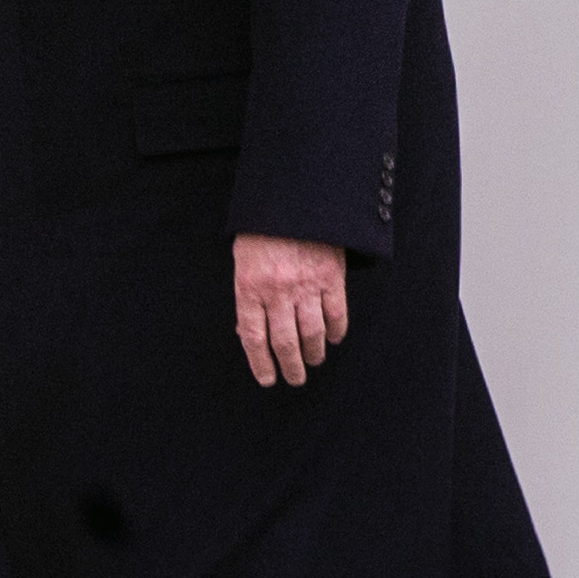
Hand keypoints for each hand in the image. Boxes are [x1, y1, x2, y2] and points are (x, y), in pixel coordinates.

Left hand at [233, 234, 347, 386]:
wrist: (292, 198)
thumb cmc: (261, 230)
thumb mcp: (242, 261)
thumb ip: (247, 296)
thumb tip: (247, 332)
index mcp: (249, 287)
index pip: (253, 337)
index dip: (260, 363)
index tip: (267, 379)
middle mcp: (277, 291)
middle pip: (284, 342)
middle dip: (290, 366)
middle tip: (295, 378)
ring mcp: (306, 285)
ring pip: (312, 333)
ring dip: (313, 353)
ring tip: (313, 361)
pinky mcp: (331, 277)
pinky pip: (336, 313)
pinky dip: (336, 331)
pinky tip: (333, 339)